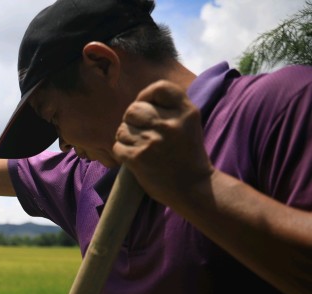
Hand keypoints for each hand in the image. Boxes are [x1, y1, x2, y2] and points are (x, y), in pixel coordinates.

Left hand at [113, 81, 214, 207]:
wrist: (193, 187)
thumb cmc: (188, 155)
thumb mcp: (189, 124)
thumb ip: (170, 109)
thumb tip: (141, 100)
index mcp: (186, 112)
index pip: (159, 88)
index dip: (146, 95)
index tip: (145, 106)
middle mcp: (169, 124)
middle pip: (133, 109)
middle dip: (132, 120)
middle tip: (140, 132)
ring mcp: (152, 141)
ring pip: (122, 129)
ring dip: (126, 138)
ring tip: (139, 147)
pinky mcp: (138, 158)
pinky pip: (117, 146)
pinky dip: (122, 152)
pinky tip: (134, 158)